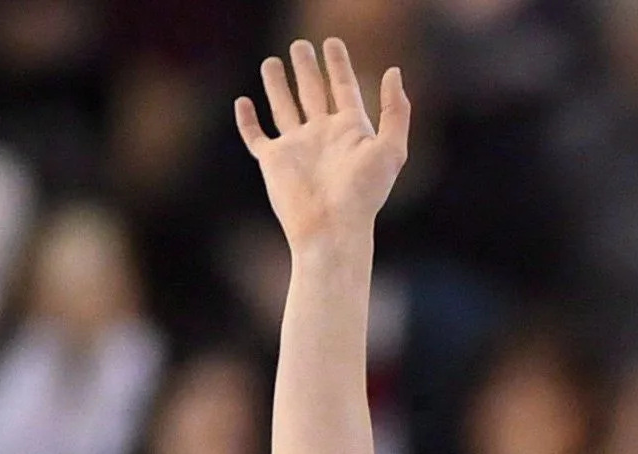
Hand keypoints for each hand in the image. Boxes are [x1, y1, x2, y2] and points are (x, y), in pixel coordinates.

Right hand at [235, 38, 410, 250]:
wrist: (332, 227)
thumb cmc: (363, 193)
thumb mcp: (391, 149)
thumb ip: (395, 111)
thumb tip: (393, 71)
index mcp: (351, 131)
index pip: (344, 88)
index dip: (339, 64)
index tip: (332, 42)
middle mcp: (323, 135)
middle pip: (313, 92)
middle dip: (307, 68)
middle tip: (300, 45)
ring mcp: (297, 147)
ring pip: (284, 107)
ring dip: (278, 85)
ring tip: (273, 61)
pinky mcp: (273, 161)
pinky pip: (256, 136)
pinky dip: (247, 120)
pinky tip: (243, 102)